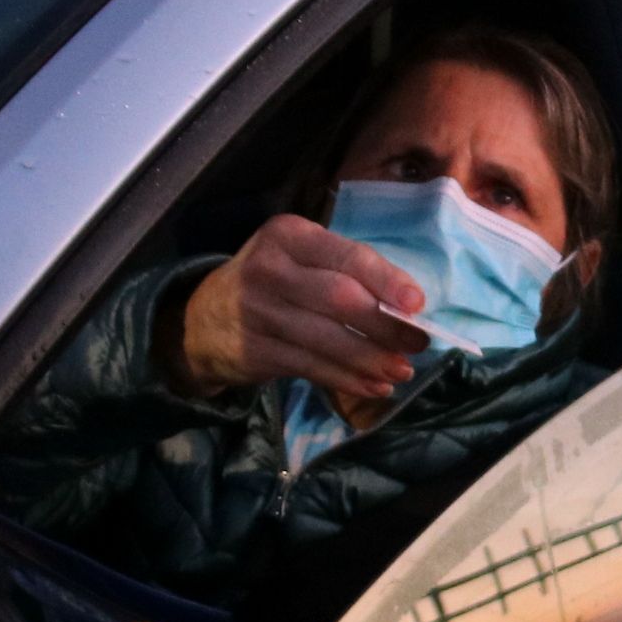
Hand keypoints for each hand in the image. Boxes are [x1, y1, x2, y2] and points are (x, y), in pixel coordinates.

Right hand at [170, 216, 427, 406]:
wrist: (202, 318)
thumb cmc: (272, 282)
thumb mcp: (297, 259)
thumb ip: (343, 272)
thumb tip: (407, 307)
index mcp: (289, 235)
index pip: (348, 256)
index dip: (387, 281)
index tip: (418, 304)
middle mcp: (270, 269)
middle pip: (341, 299)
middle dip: (387, 325)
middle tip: (418, 343)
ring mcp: (258, 311)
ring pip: (329, 340)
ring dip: (372, 359)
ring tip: (402, 371)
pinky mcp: (255, 350)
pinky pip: (312, 367)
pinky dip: (348, 380)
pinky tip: (374, 387)